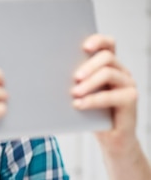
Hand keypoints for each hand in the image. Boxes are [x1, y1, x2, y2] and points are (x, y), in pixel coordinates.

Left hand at [72, 34, 137, 148]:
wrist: (111, 138)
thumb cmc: (92, 115)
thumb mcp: (81, 95)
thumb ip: (74, 83)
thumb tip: (48, 73)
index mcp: (109, 66)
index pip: (108, 44)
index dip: (98, 41)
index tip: (84, 47)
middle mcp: (121, 72)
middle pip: (107, 57)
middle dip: (88, 66)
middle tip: (74, 78)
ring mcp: (128, 85)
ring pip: (109, 73)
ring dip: (89, 83)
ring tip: (74, 93)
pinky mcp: (131, 99)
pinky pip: (112, 95)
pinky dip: (93, 100)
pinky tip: (79, 104)